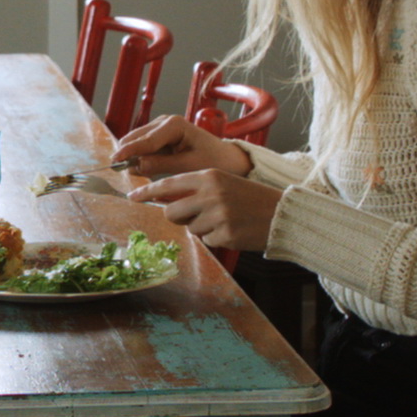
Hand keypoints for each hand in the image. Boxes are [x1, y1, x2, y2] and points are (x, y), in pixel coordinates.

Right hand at [113, 114, 252, 176]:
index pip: (145, 140)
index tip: (114, 161)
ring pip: (136, 142)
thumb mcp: (189, 166)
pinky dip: (141, 157)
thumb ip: (161, 165)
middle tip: (127, 174)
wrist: (227, 159)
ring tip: (141, 173)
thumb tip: (136, 166)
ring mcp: (161, 127)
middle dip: (129, 154)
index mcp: (174, 125)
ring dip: (135, 157)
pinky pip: (143, 147)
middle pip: (136, 138)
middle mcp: (165, 122)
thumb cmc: (213, 161)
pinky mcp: (159, 136)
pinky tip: (148, 169)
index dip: (128, 151)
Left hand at [127, 170, 283, 251]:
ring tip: (225, 219)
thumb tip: (164, 199)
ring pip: (190, 228)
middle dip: (177, 216)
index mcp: (209, 177)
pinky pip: (207, 240)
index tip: (133, 196)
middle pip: (171, 211)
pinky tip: (233, 230)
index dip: (148, 191)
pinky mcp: (224, 235)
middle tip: (195, 215)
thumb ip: (196, 189)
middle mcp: (210, 194)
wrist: (283, 213)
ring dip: (202, 227)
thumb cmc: (250, 198)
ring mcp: (217, 215)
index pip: (168, 184)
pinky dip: (217, 238)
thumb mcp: (223, 183)